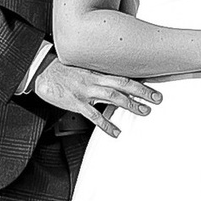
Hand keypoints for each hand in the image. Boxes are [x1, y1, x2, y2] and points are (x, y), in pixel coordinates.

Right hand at [33, 57, 160, 136]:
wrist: (42, 72)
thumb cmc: (61, 70)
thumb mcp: (82, 68)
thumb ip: (97, 74)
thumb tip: (113, 80)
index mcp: (97, 71)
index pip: (123, 74)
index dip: (139, 80)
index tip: (153, 85)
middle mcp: (94, 80)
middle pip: (124, 84)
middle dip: (142, 91)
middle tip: (158, 98)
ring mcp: (86, 91)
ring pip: (113, 97)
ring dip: (131, 104)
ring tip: (144, 112)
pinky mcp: (77, 103)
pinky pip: (95, 116)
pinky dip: (107, 125)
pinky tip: (117, 132)